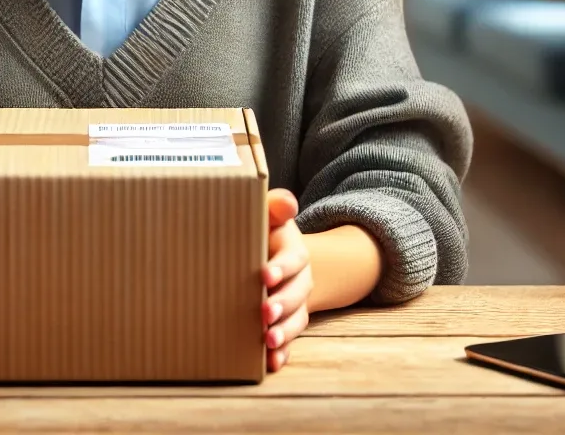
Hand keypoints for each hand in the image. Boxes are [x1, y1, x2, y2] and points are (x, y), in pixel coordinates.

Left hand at [261, 188, 311, 372]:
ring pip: (297, 319)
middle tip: (264, 312)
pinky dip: (283, 351)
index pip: (293, 258)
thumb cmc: (264, 231)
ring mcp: (297, 303)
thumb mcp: (269, 215)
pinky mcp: (289, 322)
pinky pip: (290, 338)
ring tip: (267, 340)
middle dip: (282, 303)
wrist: (273, 256)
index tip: (264, 275)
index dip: (281, 267)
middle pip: (297, 292)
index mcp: (295, 250)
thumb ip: (275, 206)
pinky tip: (271, 361)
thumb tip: (285, 203)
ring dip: (284, 331)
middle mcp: (301, 279)